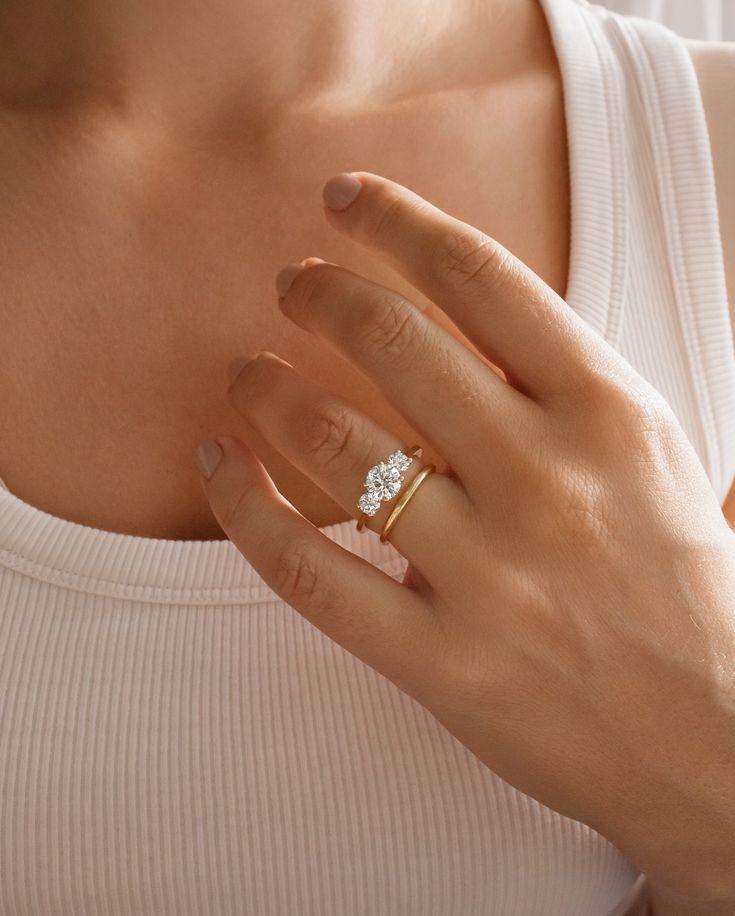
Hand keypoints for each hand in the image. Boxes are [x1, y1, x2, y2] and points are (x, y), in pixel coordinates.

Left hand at [196, 172, 734, 902]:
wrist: (710, 733)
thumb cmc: (675, 577)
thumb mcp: (644, 451)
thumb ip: (553, 381)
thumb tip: (441, 315)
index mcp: (607, 412)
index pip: (481, 276)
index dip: (396, 220)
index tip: (345, 199)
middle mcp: (544, 479)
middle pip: (392, 341)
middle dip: (319, 292)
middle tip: (292, 285)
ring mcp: (488, 573)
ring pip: (334, 445)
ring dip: (267, 389)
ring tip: (245, 372)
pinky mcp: (440, 659)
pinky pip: (309, 570)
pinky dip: (244, 507)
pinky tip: (215, 463)